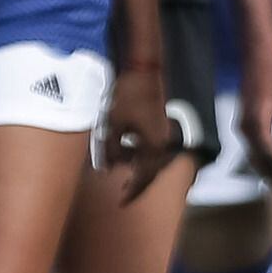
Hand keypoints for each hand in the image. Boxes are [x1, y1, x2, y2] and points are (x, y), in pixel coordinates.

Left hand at [98, 59, 178, 198]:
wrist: (144, 70)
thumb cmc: (128, 96)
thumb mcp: (114, 125)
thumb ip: (112, 150)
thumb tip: (109, 168)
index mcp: (154, 145)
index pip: (145, 177)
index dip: (133, 191)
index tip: (122, 202)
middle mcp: (162, 142)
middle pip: (152, 171)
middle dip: (138, 183)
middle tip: (124, 193)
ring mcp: (162, 132)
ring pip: (151, 158)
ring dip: (138, 167)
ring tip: (121, 172)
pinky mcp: (158, 123)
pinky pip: (150, 147)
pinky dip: (139, 154)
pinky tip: (126, 151)